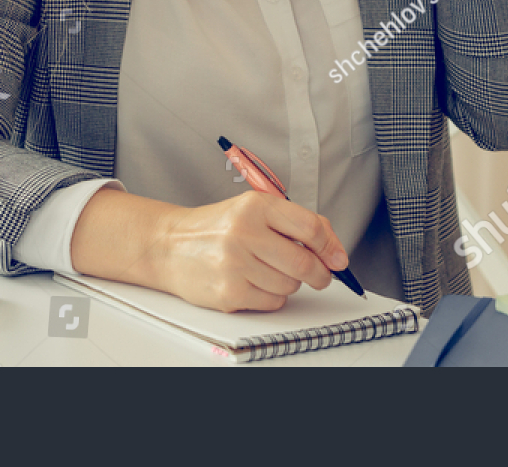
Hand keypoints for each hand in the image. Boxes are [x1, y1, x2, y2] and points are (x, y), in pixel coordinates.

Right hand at [152, 191, 348, 312]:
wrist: (169, 246)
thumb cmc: (216, 228)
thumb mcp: (254, 210)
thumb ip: (295, 222)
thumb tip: (334, 248)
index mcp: (255, 206)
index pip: (309, 227)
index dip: (331, 246)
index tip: (338, 258)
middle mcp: (244, 232)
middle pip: (303, 262)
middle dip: (319, 273)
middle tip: (320, 275)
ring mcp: (234, 264)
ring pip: (290, 285)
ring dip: (289, 283)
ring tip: (267, 270)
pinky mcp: (228, 292)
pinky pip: (272, 301)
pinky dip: (272, 296)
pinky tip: (254, 282)